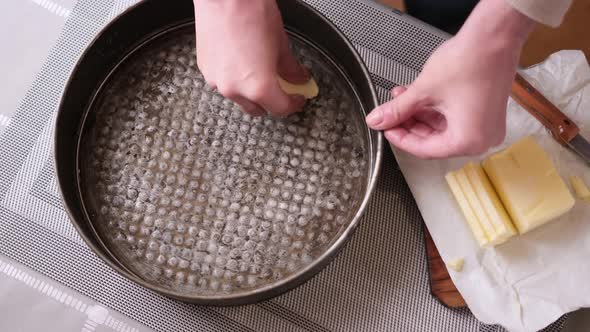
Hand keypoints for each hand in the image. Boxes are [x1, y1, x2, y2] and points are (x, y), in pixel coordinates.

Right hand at [194, 0, 308, 116]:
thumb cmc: (250, 12)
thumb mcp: (280, 43)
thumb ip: (290, 68)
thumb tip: (297, 77)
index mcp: (258, 87)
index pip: (280, 109)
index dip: (293, 104)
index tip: (297, 98)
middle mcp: (235, 89)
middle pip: (257, 109)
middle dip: (271, 102)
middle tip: (282, 89)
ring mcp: (217, 81)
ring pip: (239, 98)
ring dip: (251, 92)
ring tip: (260, 73)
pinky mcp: (205, 70)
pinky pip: (224, 83)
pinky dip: (235, 80)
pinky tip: (242, 64)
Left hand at [366, 0, 534, 158]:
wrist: (495, 35)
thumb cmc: (470, 61)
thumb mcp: (424, 91)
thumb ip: (397, 109)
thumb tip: (378, 120)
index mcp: (468, 141)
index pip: (424, 150)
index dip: (400, 138)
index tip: (386, 128)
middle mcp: (481, 139)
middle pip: (433, 140)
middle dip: (409, 124)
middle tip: (390, 115)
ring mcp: (486, 126)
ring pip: (441, 128)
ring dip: (419, 114)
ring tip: (400, 100)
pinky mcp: (485, 112)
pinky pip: (454, 118)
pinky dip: (434, 109)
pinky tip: (416, 96)